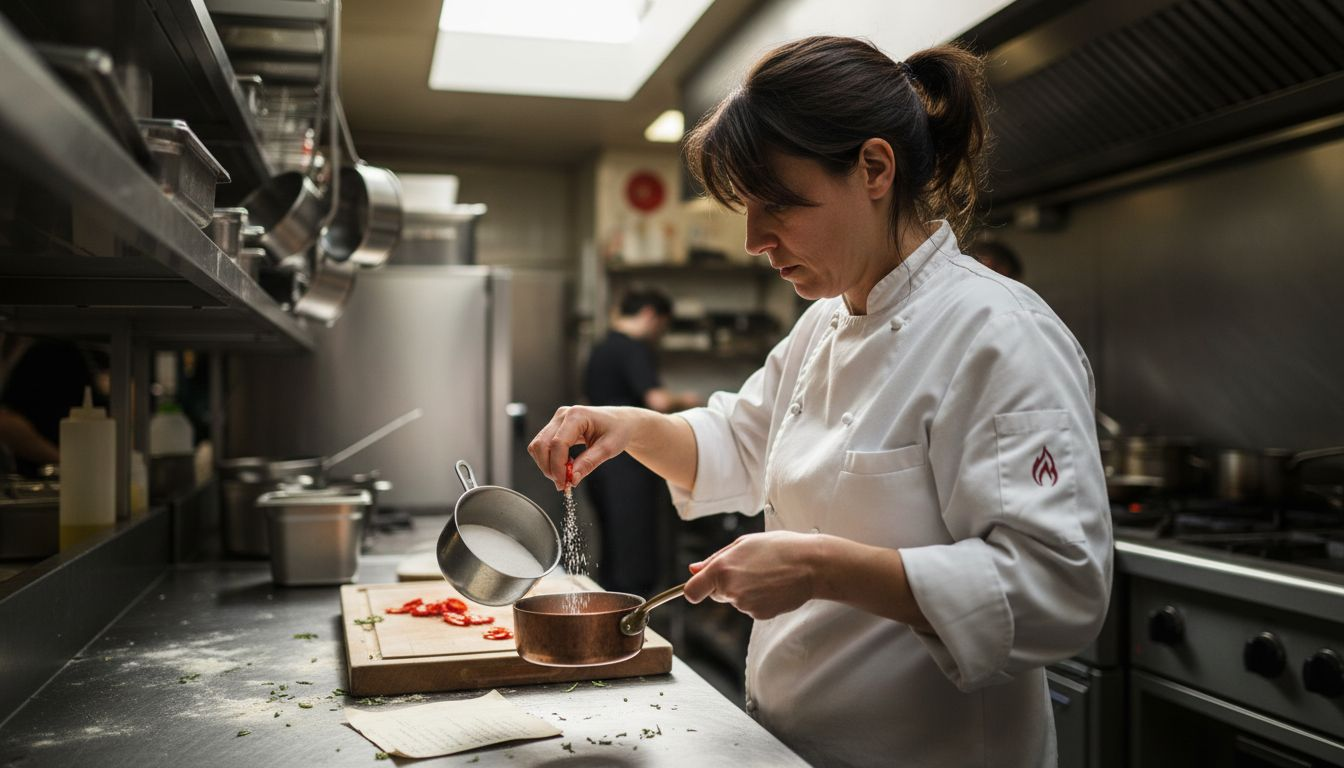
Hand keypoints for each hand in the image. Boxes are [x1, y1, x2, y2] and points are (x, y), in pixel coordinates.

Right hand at [527, 405, 636, 490]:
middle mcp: (562, 415)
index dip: (558, 466)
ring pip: (537, 446)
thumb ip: (589, 463)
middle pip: (541, 445)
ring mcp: (556, 420)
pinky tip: (564, 465)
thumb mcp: (609, 449)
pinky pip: (542, 446)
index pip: (558, 443)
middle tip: (564, 484)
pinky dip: (548, 460)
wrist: (620, 422)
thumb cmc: (617, 431)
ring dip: (546, 465)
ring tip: (565, 474)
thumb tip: (571, 479)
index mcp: (577, 415)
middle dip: (549, 468)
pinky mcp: (554, 427)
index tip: (565, 483)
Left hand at [683, 532, 820, 619]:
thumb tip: (693, 569)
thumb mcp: (743, 543)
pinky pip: (750, 608)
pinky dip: (758, 599)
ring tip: (767, 575)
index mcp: (722, 569)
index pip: (691, 591)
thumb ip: (714, 558)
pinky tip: (773, 586)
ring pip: (735, 600)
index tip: (700, 586)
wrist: (811, 565)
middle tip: (750, 568)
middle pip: (715, 594)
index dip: (694, 589)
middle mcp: (730, 589)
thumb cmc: (779, 548)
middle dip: (726, 584)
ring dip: (745, 590)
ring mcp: (745, 605)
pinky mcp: (759, 615)